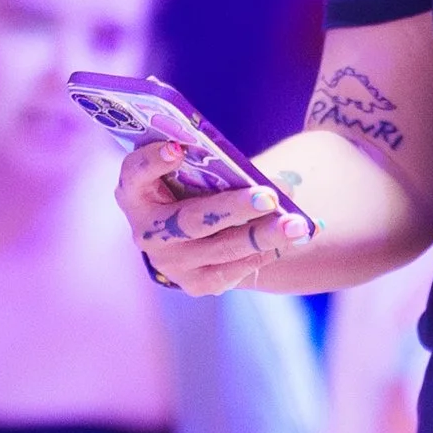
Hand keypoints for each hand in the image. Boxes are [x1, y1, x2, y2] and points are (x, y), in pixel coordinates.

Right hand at [117, 138, 312, 297]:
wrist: (192, 238)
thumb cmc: (192, 189)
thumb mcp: (193, 172)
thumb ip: (216, 165)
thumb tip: (280, 182)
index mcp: (135, 192)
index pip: (135, 173)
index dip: (152, 161)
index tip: (177, 149)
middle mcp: (146, 232)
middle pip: (192, 220)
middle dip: (233, 208)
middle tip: (269, 198)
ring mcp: (169, 262)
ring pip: (221, 248)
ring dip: (263, 235)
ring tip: (298, 224)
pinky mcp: (195, 284)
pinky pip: (234, 270)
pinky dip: (265, 252)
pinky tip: (290, 240)